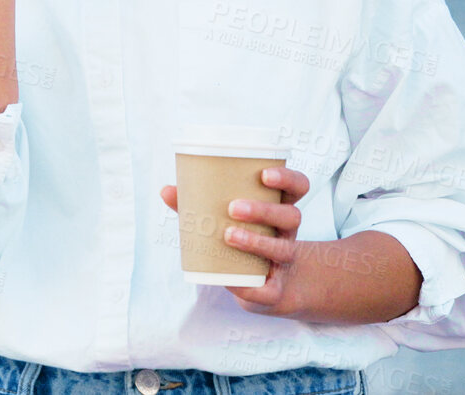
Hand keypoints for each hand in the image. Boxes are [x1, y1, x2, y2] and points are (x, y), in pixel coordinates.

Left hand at [159, 166, 315, 318]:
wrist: (267, 288)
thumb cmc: (241, 241)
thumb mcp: (225, 221)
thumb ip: (197, 205)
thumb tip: (167, 190)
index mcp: (279, 209)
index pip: (298, 188)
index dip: (288, 179)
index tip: (264, 174)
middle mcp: (287, 233)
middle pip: (292, 216)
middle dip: (264, 210)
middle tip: (233, 207)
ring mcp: (284, 261)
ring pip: (283, 249)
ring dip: (257, 241)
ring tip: (229, 236)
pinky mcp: (275, 290)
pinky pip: (268, 290)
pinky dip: (249, 287)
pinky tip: (232, 282)